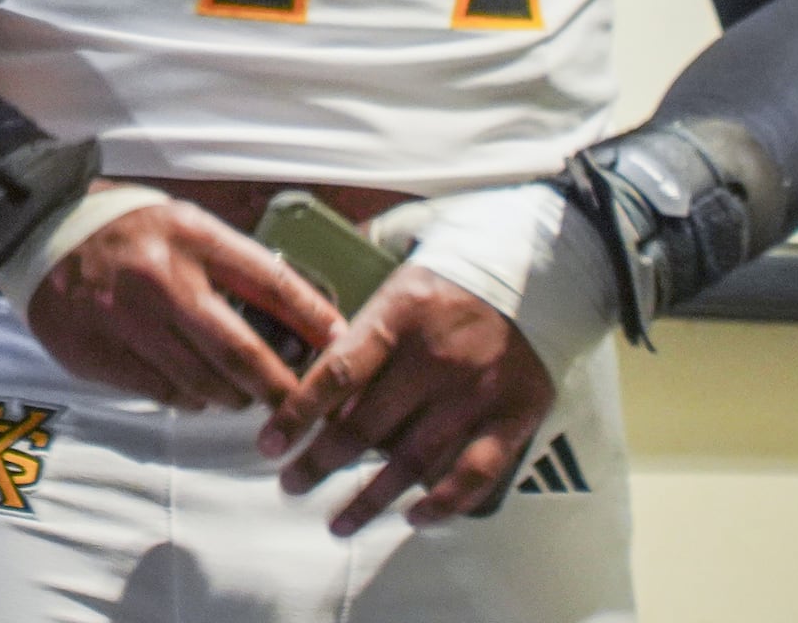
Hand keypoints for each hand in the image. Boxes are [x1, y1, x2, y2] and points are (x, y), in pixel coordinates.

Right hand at [22, 196, 341, 413]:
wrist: (38, 232)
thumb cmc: (127, 230)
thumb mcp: (183, 225)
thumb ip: (231, 265)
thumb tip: (296, 320)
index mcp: (189, 237)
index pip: (269, 280)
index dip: (312, 317)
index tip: (341, 344)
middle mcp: (160, 279)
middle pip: (241, 353)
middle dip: (281, 388)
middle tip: (300, 404)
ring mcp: (127, 320)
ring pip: (205, 384)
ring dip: (233, 396)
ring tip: (239, 392)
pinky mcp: (99, 353)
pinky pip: (163, 392)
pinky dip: (188, 397)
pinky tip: (190, 384)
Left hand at [257, 264, 555, 534]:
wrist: (528, 274)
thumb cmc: (446, 286)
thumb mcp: (394, 291)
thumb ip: (358, 337)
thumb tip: (309, 386)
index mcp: (397, 318)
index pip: (337, 374)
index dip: (298, 414)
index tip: (269, 445)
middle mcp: (434, 359)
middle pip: (367, 425)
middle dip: (321, 462)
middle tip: (291, 485)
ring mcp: (475, 392)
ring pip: (412, 459)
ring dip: (371, 499)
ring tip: (339, 523)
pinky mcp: (514, 416)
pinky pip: (475, 472)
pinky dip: (444, 503)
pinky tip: (414, 519)